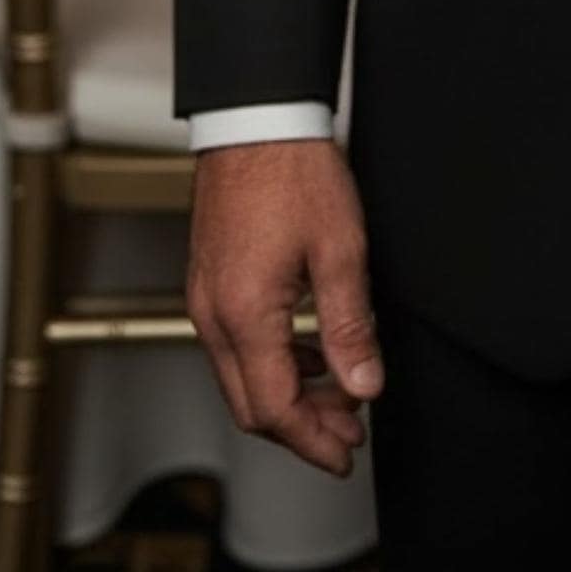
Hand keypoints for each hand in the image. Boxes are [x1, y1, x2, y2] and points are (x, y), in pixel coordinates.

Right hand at [188, 139, 381, 475]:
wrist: (255, 119)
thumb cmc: (292, 170)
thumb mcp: (339, 250)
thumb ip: (349, 326)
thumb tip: (364, 384)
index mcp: (243, 314)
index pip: (274, 409)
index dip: (313, 440)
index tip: (345, 452)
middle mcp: (213, 314)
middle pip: (251, 404)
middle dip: (301, 428)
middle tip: (347, 433)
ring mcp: (206, 298)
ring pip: (240, 378)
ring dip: (289, 396)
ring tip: (339, 394)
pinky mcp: (209, 281)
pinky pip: (234, 345)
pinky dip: (273, 362)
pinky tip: (308, 351)